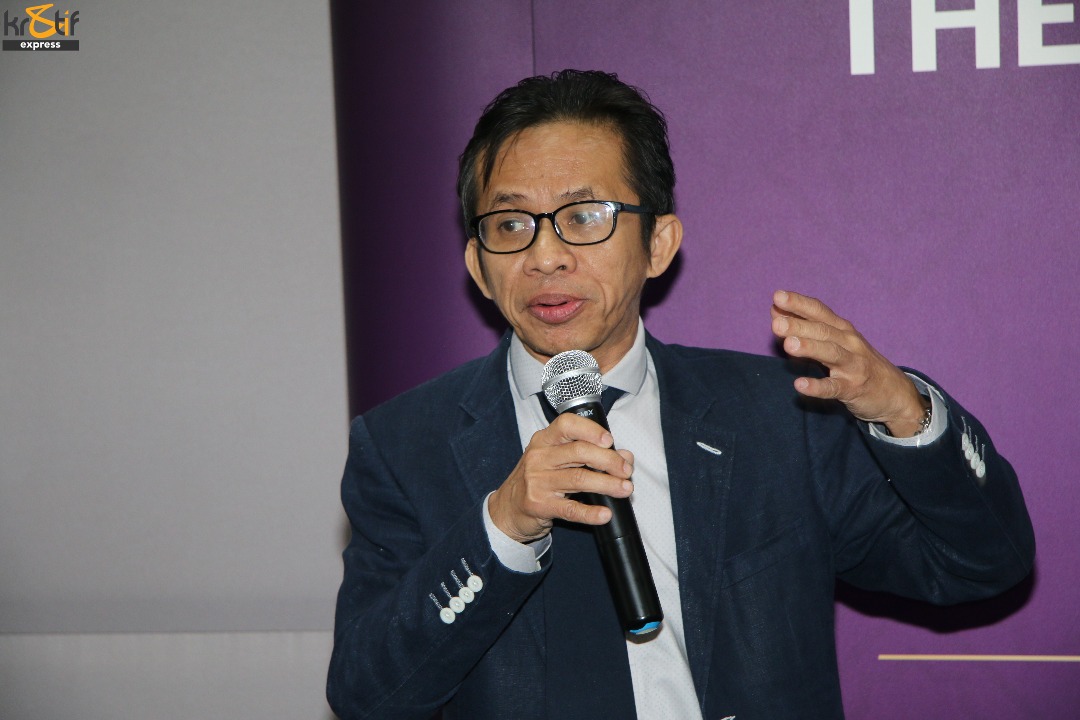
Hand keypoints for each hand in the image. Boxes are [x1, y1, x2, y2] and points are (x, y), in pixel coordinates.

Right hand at [488, 413, 634, 542]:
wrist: (507, 508)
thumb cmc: (538, 479)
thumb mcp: (558, 461)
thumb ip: (590, 454)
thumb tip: (625, 457)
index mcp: (544, 440)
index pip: (567, 425)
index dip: (590, 430)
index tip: (609, 440)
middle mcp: (539, 457)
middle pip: (579, 452)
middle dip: (608, 460)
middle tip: (626, 470)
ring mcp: (537, 481)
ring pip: (579, 479)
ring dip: (607, 484)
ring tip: (625, 489)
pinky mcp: (539, 505)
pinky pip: (570, 509)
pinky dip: (590, 513)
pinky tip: (605, 514)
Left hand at [771, 290, 927, 436]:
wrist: (895, 393)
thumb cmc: (857, 362)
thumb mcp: (835, 341)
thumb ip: (805, 327)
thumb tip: (774, 310)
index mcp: (842, 329)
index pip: (819, 311)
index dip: (799, 303)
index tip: (778, 296)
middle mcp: (849, 343)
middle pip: (823, 331)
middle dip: (799, 325)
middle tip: (776, 323)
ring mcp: (853, 366)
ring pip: (830, 354)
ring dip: (810, 348)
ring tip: (788, 345)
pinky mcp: (853, 389)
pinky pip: (834, 387)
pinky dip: (817, 386)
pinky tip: (800, 385)